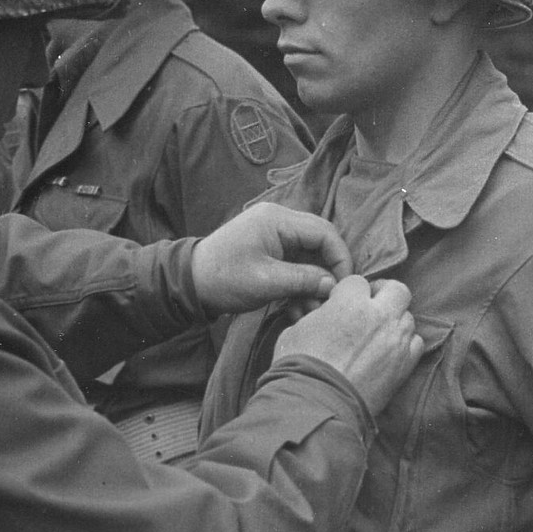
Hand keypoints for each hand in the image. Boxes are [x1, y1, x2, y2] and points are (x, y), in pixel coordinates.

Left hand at [192, 203, 353, 313]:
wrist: (189, 284)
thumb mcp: (266, 282)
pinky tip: (297, 309)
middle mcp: (279, 222)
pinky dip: (299, 286)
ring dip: (313, 285)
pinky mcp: (270, 252)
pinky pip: (295, 266)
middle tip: (330, 301)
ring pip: (309, 258)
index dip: (340, 259)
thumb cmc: (222, 278)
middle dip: (328, 274)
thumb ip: (303, 280)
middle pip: (320, 244)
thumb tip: (334, 285)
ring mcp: (274, 236)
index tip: (344, 286)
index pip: (324, 233)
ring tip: (310, 312)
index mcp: (277, 220)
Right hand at [273, 276, 423, 416]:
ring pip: (408, 316)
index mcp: (350, 301)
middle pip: (396, 289)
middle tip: (371, 306)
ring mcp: (396, 340)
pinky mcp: (404, 364)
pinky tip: (389, 351)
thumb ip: (318, 314)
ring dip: (394, 320)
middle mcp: (379, 316)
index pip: (357, 282)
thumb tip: (323, 314)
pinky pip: (415, 343)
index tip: (341, 303)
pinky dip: (405, 343)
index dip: (348, 292)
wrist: (316, 404)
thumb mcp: (296, 330)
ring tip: (378, 333)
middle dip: (384, 294)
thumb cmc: (299, 366)